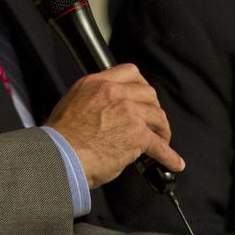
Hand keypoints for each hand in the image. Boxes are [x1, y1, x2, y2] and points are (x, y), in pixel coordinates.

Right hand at [44, 64, 183, 186]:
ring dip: (162, 130)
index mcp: (97, 83)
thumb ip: (93, 99)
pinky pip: (159, 145)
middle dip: (153, 108)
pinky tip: (174, 162)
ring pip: (157, 116)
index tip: (144, 97)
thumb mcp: (72, 103)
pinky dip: (169, 155)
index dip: (141, 86)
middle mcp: (114, 92)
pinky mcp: (137, 134)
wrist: (60, 156)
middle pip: (148, 94)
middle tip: (153, 122)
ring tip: (162, 140)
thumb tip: (107, 110)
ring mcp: (128, 112)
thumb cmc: (61, 138)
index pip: (130, 72)